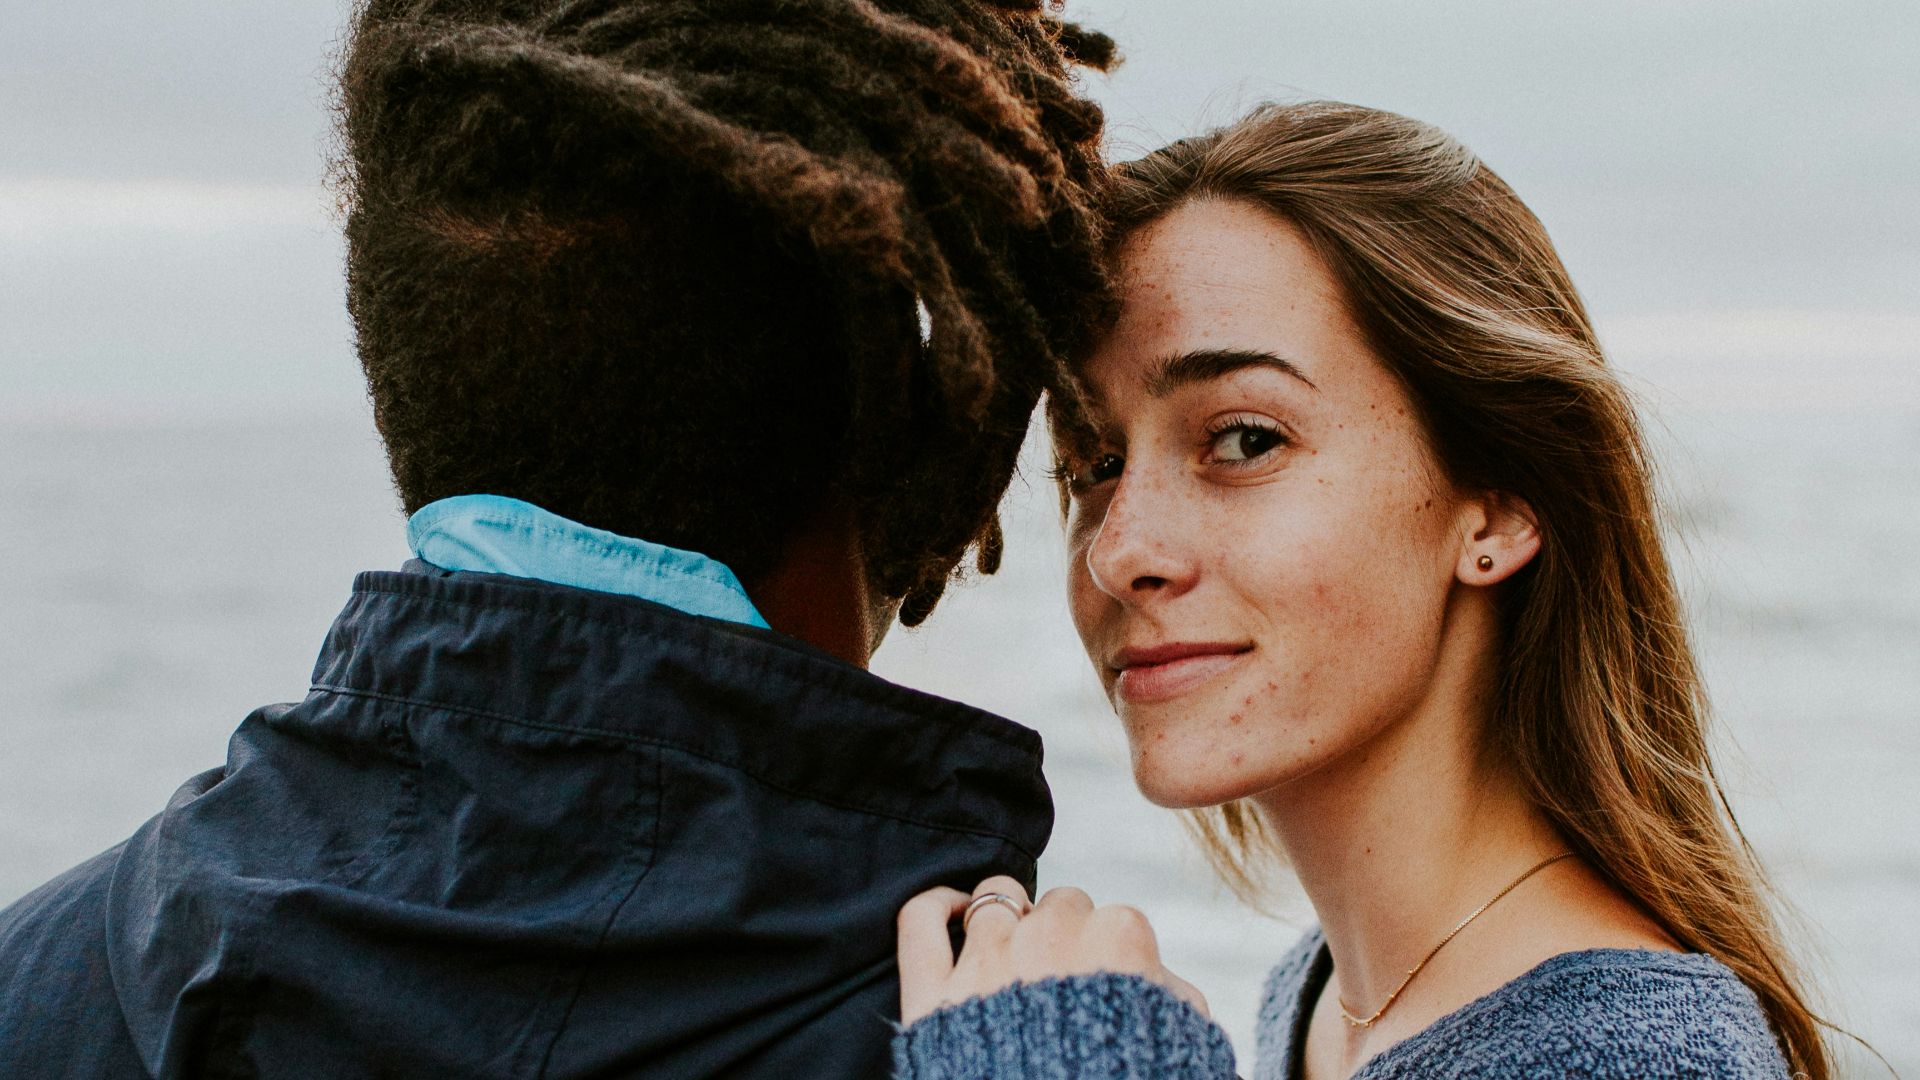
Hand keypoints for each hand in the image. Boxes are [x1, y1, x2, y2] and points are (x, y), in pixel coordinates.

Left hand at [896, 875, 1210, 1025]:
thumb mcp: (1185, 1047)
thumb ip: (1177, 1000)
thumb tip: (1165, 982)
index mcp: (1118, 940)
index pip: (1115, 920)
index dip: (1110, 954)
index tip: (1108, 983)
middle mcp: (1051, 935)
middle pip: (1058, 905)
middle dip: (1063, 934)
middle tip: (1065, 979)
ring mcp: (987, 959)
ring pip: (995, 898)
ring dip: (1007, 917)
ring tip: (1014, 949)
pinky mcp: (934, 992)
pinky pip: (920, 918)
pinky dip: (936, 905)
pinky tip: (954, 910)